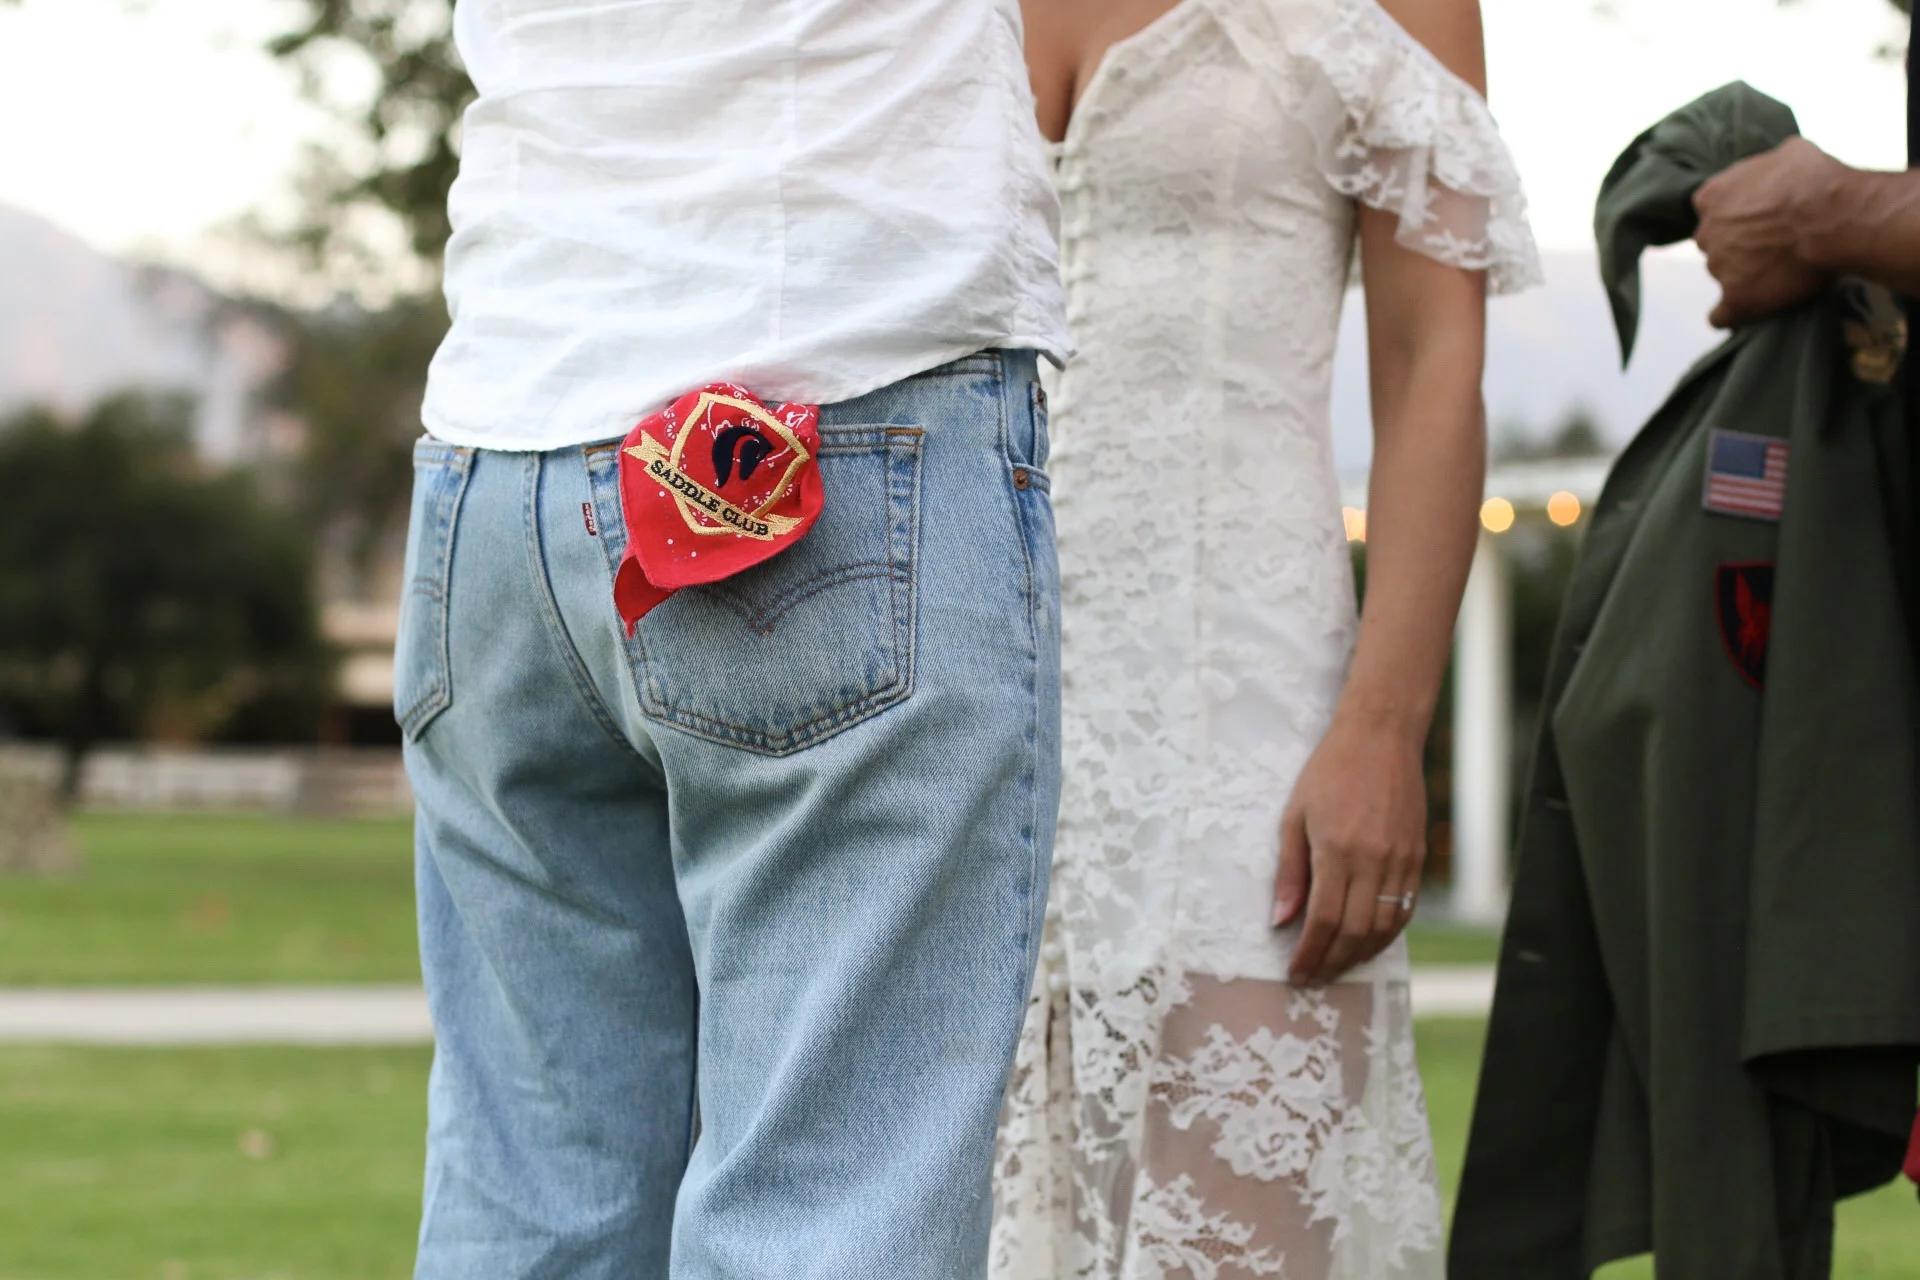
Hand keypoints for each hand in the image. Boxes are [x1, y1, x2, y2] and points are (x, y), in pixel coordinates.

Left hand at [1272, 711, 1428, 984]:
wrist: (1381, 736)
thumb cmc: (1329, 772)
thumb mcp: (1294, 816)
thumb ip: (1290, 871)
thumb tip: (1282, 920)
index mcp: (1338, 850)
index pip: (1324, 920)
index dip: (1310, 953)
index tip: (1296, 972)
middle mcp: (1374, 860)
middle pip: (1356, 932)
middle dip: (1333, 962)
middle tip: (1315, 978)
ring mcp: (1402, 860)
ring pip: (1385, 927)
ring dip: (1362, 954)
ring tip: (1338, 966)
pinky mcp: (1418, 856)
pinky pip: (1405, 908)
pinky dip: (1387, 933)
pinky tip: (1369, 942)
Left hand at [1692, 137, 1846, 328]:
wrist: (1830, 216)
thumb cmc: (1813, 177)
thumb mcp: (1788, 153)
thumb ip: (1768, 168)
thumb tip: (1777, 170)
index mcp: (1711, 197)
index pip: (1711, 208)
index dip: (1735, 213)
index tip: (1757, 217)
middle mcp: (1707, 233)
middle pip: (1716, 242)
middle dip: (1738, 243)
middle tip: (1773, 243)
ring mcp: (1718, 267)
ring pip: (1723, 273)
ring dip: (1744, 274)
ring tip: (1780, 272)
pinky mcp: (1736, 297)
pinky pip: (1722, 316)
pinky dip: (1732, 315)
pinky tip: (1746, 312)